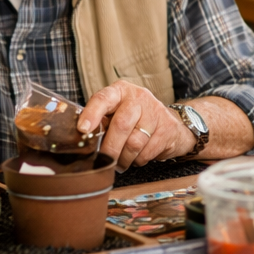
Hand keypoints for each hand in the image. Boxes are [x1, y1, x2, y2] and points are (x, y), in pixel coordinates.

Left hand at [77, 80, 193, 169]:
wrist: (171, 123)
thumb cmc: (135, 118)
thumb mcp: (117, 112)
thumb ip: (102, 120)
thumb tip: (82, 140)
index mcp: (120, 91)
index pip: (104, 98)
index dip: (92, 113)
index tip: (83, 129)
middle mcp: (139, 98)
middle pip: (121, 124)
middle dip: (109, 148)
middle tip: (103, 161)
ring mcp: (155, 112)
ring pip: (134, 143)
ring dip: (124, 159)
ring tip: (119, 162)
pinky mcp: (167, 129)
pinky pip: (147, 152)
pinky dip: (138, 160)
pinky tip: (136, 157)